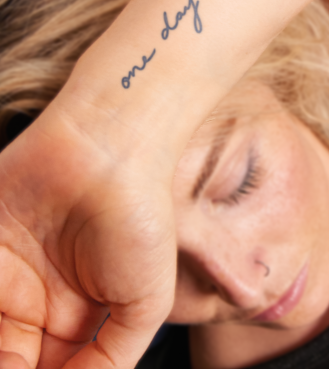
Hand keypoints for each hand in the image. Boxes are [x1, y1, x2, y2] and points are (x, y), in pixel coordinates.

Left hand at [0, 100, 176, 368]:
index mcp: (77, 315)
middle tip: (17, 363)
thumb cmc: (140, 218)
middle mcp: (39, 299)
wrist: (113, 150)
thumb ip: (111, 359)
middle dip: (12, 368)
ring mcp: (7, 273)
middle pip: (14, 357)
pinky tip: (2, 328)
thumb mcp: (145, 304)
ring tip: (9, 345)